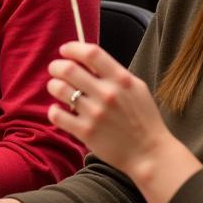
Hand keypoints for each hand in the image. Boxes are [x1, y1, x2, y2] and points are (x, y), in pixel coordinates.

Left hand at [47, 42, 174, 176]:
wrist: (149, 153)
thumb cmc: (142, 118)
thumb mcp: (135, 88)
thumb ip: (113, 72)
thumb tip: (85, 59)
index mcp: (121, 79)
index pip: (91, 53)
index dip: (73, 48)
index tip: (65, 51)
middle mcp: (107, 94)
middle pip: (69, 68)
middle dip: (56, 66)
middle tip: (55, 69)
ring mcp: (95, 113)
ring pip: (59, 89)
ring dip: (53, 85)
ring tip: (56, 88)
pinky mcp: (86, 132)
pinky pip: (57, 114)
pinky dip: (54, 110)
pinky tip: (59, 110)